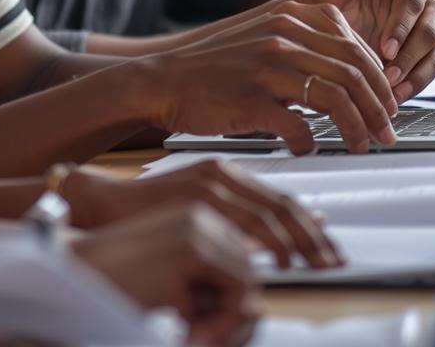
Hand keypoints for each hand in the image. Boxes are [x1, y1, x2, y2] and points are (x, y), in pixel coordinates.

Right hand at [63, 160, 340, 269]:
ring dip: (302, 243)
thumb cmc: (140, 213)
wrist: (100, 204)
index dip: (306, 222)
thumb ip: (224, 215)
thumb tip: (258, 239)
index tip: (326, 242)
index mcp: (220, 170)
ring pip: (274, 214)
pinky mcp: (201, 202)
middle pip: (282, 203)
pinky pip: (250, 225)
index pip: (275, 196)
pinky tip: (286, 262)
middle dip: (313, 235)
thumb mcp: (190, 208)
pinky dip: (276, 245)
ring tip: (319, 264)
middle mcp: (220, 173)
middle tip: (334, 258)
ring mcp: (211, 186)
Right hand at [71, 203, 260, 345]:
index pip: (239, 259)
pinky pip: (236, 294)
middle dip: (234, 313)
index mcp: (194, 217)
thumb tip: (253, 308)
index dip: (232, 299)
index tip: (211, 329)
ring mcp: (198, 230)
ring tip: (196, 337)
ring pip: (248, 284)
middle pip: (248, 270)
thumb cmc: (116, 278)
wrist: (76, 271)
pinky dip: (220, 323)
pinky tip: (189, 334)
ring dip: (227, 322)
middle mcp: (201, 215)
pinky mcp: (192, 251)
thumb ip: (206, 284)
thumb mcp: (171, 279)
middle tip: (205, 339)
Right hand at [142, 2, 398, 153]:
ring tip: (361, 145)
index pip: (356, 45)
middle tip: (386, 131)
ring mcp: (266, 68)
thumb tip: (355, 66)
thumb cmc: (215, 66)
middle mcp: (281, 37)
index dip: (379, 79)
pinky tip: (307, 148)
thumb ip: (305, 39)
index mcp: (289, 17)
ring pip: (337, 100)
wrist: (163, 80)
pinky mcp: (251, 101)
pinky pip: (300, 128)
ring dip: (358, 129)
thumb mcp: (262, 34)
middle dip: (380, 108)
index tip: (387, 102)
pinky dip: (312, 144)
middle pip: (354, 73)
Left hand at [287, 0, 434, 101]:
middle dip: (412, 52)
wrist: (311, 25)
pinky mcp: (421, 54)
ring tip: (391, 90)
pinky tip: (395, 96)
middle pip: (433, 27)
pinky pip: (430, 70)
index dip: (403, 24)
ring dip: (417, 73)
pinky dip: (416, 84)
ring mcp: (424, 30)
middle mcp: (423, 4)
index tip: (385, 47)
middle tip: (389, 73)